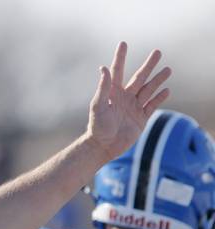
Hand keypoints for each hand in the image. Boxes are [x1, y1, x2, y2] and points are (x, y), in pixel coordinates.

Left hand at [86, 42, 171, 160]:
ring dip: (158, 80)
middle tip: (158, 52)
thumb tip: (104, 68)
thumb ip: (102, 88)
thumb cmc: (97, 127)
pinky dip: (159, 98)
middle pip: (139, 78)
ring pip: (148, 90)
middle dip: (148, 65)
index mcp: (113, 93)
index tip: (123, 43)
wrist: (104, 147)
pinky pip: (152, 105)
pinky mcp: (140, 119)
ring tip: (168, 69)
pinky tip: (166, 90)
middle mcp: (124, 98)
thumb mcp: (98, 106)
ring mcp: (133, 107)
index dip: (120, 57)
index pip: (117, 71)